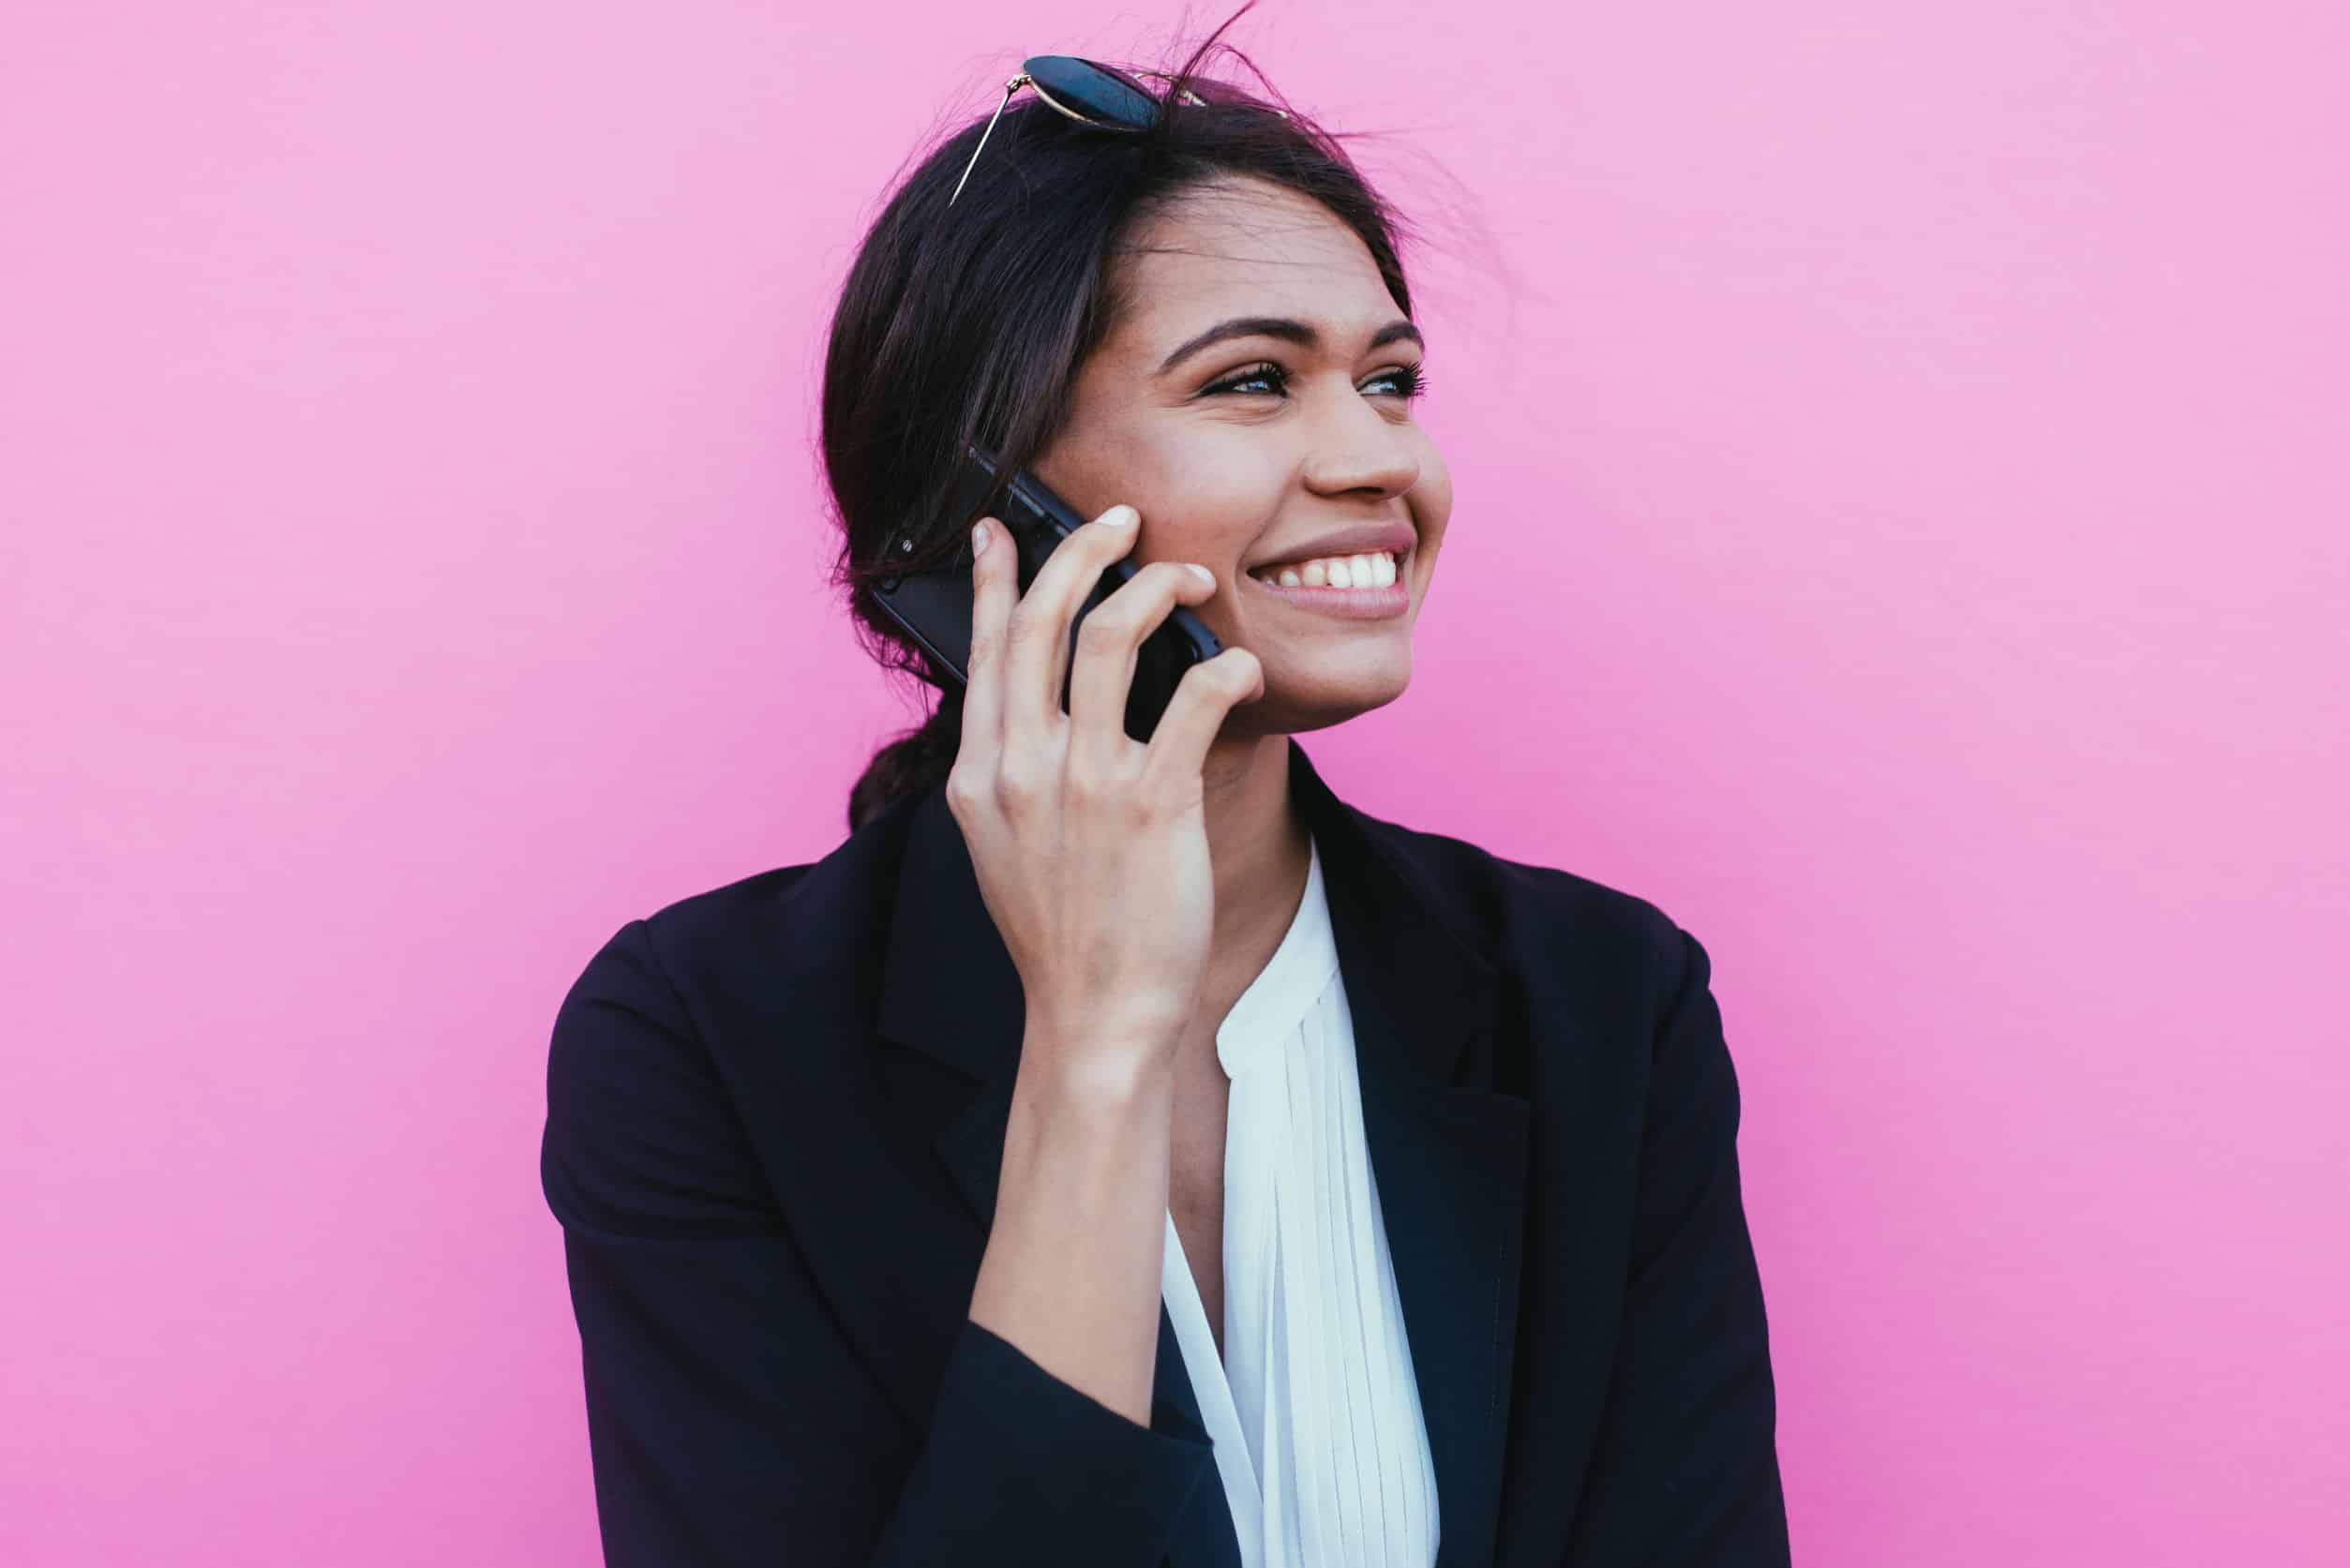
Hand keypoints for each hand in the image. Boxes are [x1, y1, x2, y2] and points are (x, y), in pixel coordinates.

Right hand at [944, 502, 1265, 1083]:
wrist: (1095, 1013)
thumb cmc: (1062, 929)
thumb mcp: (1003, 842)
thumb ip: (1010, 768)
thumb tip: (1035, 701)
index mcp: (980, 772)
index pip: (986, 646)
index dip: (997, 576)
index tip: (1004, 528)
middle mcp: (1022, 767)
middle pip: (1043, 619)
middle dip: (1084, 549)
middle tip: (1123, 520)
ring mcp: (1084, 783)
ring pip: (1109, 637)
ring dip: (1154, 587)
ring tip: (1191, 578)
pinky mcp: (1150, 806)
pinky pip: (1190, 700)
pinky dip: (1220, 668)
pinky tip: (1236, 668)